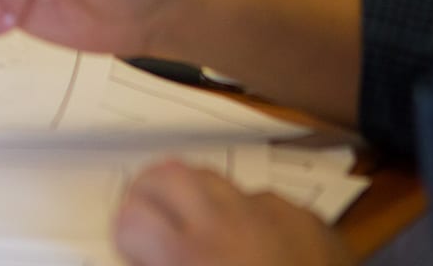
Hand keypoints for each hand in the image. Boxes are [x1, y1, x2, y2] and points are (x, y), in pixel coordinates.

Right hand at [115, 161, 352, 265]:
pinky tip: (256, 249)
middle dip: (150, 196)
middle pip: (165, 175)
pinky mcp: (306, 217)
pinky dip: (248, 217)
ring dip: (195, 200)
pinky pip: (262, 199)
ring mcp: (270, 212)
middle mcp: (226, 223)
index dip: (127, 236)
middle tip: (151, 225)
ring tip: (197, 231)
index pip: (130, 216)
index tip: (135, 252)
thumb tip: (148, 260)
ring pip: (213, 178)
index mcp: (191, 256)